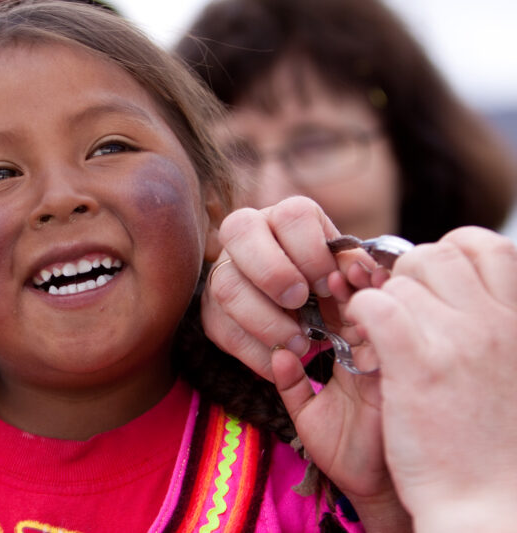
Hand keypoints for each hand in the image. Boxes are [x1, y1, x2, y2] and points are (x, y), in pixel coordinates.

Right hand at [202, 196, 375, 379]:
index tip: (329, 286)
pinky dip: (255, 352)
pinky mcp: (211, 310)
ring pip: (226, 286)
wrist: (300, 317)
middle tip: (299, 303)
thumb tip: (361, 272)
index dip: (312, 252)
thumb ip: (355, 269)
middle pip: (240, 231)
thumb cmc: (328, 288)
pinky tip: (280, 361)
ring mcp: (222, 270)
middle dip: (273, 272)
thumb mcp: (346, 275)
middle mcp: (246, 234)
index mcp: (285, 217)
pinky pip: (222, 329)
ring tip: (298, 344)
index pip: (291, 216)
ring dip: (265, 321)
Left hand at [347, 227, 516, 531]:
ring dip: (382, 305)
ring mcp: (458, 338)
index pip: (483, 245)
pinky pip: (376, 306)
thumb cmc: (497, 440)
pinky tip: (365, 344)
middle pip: (434, 255)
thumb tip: (471, 291)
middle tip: (400, 315)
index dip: (450, 253)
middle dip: (407, 278)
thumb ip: (494, 323)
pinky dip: (361, 317)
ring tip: (383, 341)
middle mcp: (496, 319)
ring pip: (399, 280)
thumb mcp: (510, 366)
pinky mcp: (417, 362)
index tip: (434, 285)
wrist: (489, 501)